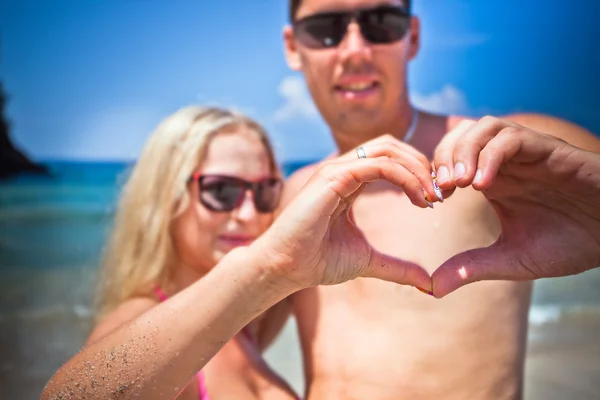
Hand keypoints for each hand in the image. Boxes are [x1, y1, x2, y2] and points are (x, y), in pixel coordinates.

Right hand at [255, 136, 438, 291]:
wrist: (285, 268)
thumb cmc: (316, 261)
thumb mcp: (367, 261)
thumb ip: (396, 266)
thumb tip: (427, 283)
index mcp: (349, 182)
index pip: (390, 158)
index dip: (417, 173)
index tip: (434, 202)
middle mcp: (342, 170)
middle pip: (392, 145)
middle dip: (422, 165)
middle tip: (440, 195)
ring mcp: (336, 170)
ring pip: (388, 149)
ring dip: (417, 169)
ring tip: (432, 197)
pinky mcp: (332, 177)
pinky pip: (378, 164)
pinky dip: (405, 176)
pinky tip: (418, 199)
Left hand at [431, 116, 599, 296]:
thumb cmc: (570, 245)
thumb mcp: (512, 260)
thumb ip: (471, 268)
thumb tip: (432, 289)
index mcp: (494, 180)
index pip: (451, 156)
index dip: (434, 173)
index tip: (431, 201)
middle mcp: (507, 162)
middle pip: (461, 134)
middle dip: (443, 156)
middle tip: (441, 189)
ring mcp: (529, 153)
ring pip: (485, 127)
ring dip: (465, 150)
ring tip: (459, 184)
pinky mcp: (551, 150)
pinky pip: (514, 138)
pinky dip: (492, 155)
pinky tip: (483, 185)